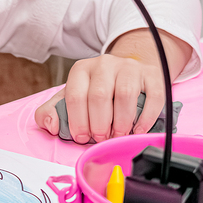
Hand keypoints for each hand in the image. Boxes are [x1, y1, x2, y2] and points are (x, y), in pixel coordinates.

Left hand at [34, 28, 192, 142]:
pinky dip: (145, 118)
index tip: (82, 137)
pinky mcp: (152, 75)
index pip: (76, 95)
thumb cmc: (97, 90)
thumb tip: (50, 125)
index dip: (78, 121)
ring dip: (121, 122)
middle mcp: (105, 64)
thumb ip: (53, 111)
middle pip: (99, 96)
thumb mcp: (71, 97)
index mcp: (82, 69)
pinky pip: (152, 97)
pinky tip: (138, 130)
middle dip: (99, 124)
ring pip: (125, 95)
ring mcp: (130, 68)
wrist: (127, 72)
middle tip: (101, 138)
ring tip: (119, 135)